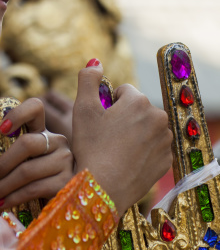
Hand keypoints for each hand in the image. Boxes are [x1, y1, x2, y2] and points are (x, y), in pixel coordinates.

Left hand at [0, 98, 73, 210]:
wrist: (36, 213)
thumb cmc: (14, 184)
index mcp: (39, 131)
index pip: (35, 107)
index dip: (18, 114)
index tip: (1, 130)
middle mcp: (56, 141)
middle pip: (27, 143)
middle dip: (3, 163)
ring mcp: (65, 161)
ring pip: (29, 169)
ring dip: (4, 186)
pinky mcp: (67, 183)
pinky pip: (35, 188)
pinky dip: (14, 197)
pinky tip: (2, 203)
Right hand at [72, 60, 172, 215]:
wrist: (102, 188)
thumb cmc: (91, 146)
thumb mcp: (82, 108)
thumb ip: (88, 78)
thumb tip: (96, 61)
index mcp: (139, 101)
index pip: (123, 91)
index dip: (108, 104)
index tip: (100, 121)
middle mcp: (158, 117)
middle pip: (136, 108)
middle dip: (123, 116)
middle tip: (107, 136)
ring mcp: (165, 140)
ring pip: (145, 127)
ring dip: (133, 132)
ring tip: (116, 149)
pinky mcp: (167, 160)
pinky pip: (153, 146)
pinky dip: (142, 150)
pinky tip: (126, 160)